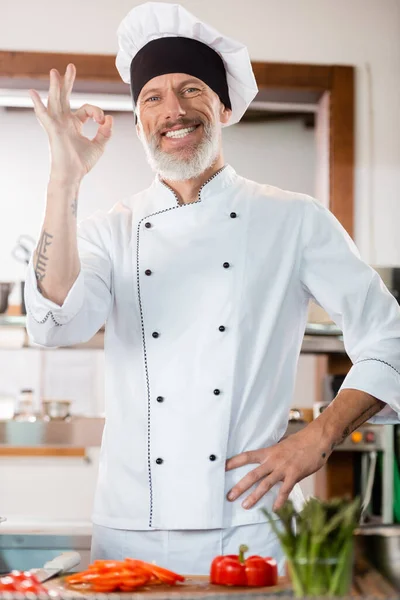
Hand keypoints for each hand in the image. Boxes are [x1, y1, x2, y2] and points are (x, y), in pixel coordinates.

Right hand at [29, 64, 112, 182]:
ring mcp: (57, 124)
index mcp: (74, 124)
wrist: (72, 174)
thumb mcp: (100, 145)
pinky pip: (43, 114)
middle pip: (65, 97)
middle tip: (71, 67)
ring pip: (55, 100)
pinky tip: (32, 92)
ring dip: (55, 86)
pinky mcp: (52, 129)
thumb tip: (109, 118)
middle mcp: (64, 121)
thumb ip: (106, 132)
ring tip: (55, 72)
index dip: (97, 112)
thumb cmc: (82, 162)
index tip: (103, 121)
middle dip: (68, 82)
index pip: (87, 109)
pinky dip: (38, 104)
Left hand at [225, 430, 327, 510]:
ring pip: (265, 484)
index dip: (234, 462)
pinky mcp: (295, 474)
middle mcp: (273, 460)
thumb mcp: (282, 446)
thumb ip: (273, 455)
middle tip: (229, 496)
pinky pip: (285, 489)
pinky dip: (280, 500)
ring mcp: (283, 468)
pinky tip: (274, 509)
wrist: (316, 439)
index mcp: (268, 452)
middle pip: (253, 474)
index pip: (246, 456)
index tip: (222, 467)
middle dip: (240, 486)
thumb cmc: (300, 442)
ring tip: (245, 505)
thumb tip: (266, 460)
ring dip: (254, 496)